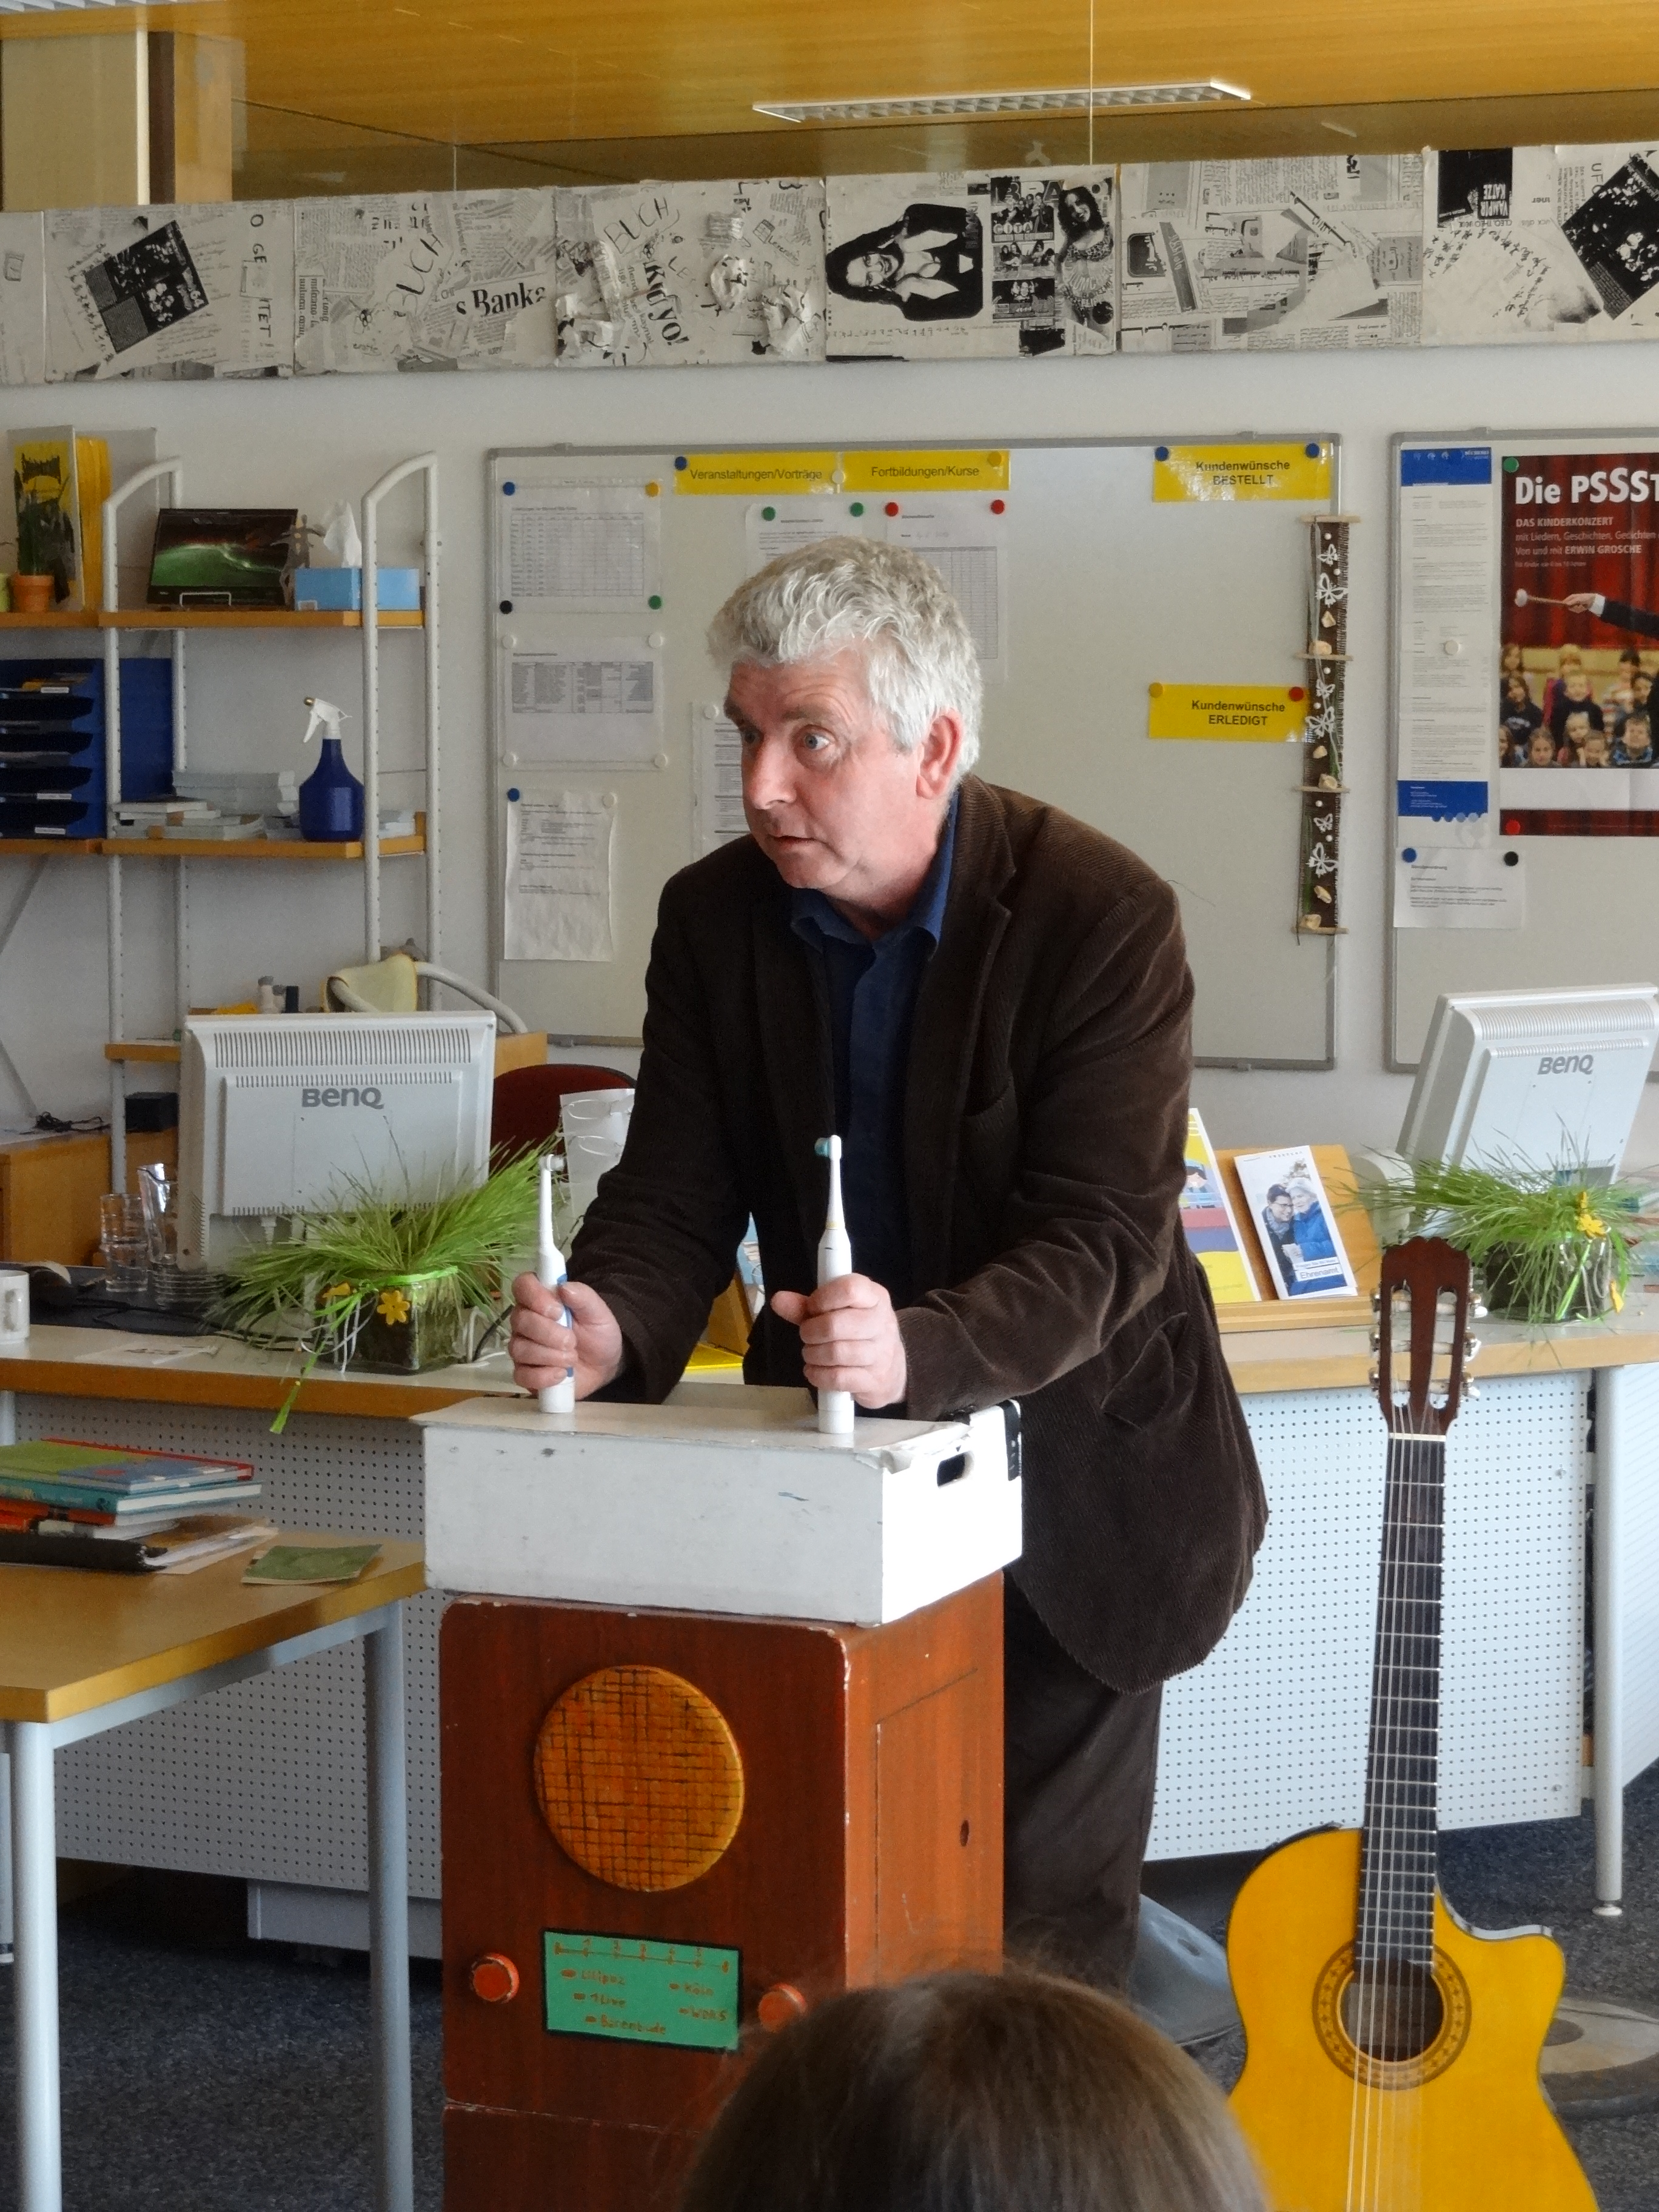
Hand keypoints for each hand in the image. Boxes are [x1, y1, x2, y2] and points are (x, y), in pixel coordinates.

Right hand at [509, 1273, 624, 1399]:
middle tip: (572, 1341)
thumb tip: (563, 1287)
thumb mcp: (598, 1312)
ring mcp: (522, 1348)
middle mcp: (525, 1321)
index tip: (558, 1311)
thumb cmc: (597, 1333)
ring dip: (550, 1355)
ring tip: (571, 1358)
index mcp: (539, 1299)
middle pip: (520, 1320)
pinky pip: (521, 1375)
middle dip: (549, 1333)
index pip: (523, 1285)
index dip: (535, 1296)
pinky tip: (561, 1374)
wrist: (604, 1365)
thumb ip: (583, 1297)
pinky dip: (543, 1376)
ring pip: (520, 1349)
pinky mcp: (524, 1373)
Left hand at [771, 1274, 906, 1409]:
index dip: (822, 1299)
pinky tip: (815, 1371)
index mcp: (875, 1298)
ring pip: (835, 1352)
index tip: (812, 1308)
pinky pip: (837, 1378)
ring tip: (811, 1353)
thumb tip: (778, 1300)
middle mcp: (882, 1323)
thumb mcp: (837, 1313)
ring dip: (812, 1354)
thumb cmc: (859, 1333)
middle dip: (810, 1331)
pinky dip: (818, 1375)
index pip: (849, 1289)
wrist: (892, 1369)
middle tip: (807, 1335)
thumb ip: (806, 1307)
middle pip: (835, 1324)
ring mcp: (881, 1354)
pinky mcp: (874, 1381)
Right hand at [1563, 593, 1598, 611]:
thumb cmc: (1585, 598)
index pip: (1564, 601)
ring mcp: (1575, 604)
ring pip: (1573, 609)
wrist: (1592, 600)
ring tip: (1582, 606)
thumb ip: (1572, 601)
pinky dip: (1580, 609)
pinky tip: (1583, 607)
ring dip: (1578, 609)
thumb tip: (1566, 604)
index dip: (1563, 604)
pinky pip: (1576, 611)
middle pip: (1568, 607)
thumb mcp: (1578, 599)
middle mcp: (1572, 601)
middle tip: (1578, 606)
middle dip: (1573, 607)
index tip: (1561, 607)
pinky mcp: (1577, 607)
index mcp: (1571, 597)